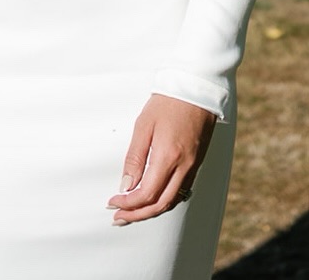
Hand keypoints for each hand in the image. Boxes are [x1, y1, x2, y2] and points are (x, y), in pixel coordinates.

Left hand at [107, 93, 215, 224]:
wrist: (196, 90)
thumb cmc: (167, 103)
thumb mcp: (143, 125)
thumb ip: (134, 158)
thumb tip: (125, 185)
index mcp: (168, 157)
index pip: (147, 193)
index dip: (128, 204)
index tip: (112, 203)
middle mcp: (183, 167)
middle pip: (160, 204)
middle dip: (137, 214)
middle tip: (118, 218)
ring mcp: (192, 167)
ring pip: (171, 201)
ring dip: (150, 210)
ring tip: (131, 213)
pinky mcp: (196, 164)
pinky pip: (180, 191)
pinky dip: (164, 201)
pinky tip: (152, 200)